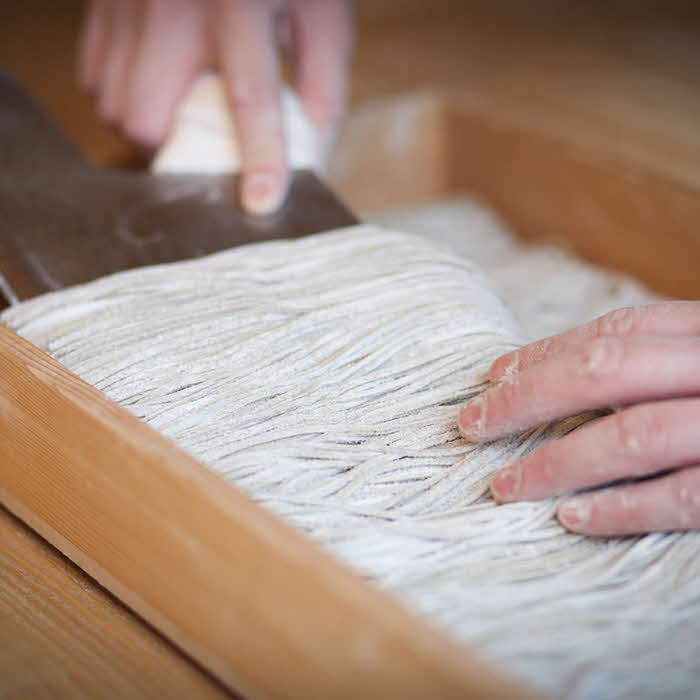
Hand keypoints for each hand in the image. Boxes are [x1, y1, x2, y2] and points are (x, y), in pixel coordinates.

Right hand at [79, 0, 353, 214]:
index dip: (258, 156)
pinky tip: (156, 88)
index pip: (249, 95)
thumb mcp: (322, 14)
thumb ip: (323, 87)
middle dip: (176, 151)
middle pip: (150, 118)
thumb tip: (313, 160)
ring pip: (114, 107)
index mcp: (241, 1)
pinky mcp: (101, 5)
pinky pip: (94, 81)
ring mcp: (126, 2)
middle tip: (204, 147)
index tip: (260, 203)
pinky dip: (122, 102)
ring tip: (183, 114)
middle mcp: (173, 2)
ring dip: (150, 130)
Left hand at [457, 302, 699, 535]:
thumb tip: (562, 377)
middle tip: (472, 424)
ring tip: (503, 485)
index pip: (617, 330)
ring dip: (555, 463)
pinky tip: (569, 517)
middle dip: (526, 398)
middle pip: (604, 371)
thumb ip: (658, 365)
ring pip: (630, 436)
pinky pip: (676, 498)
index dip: (547, 352)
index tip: (493, 374)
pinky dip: (617, 508)